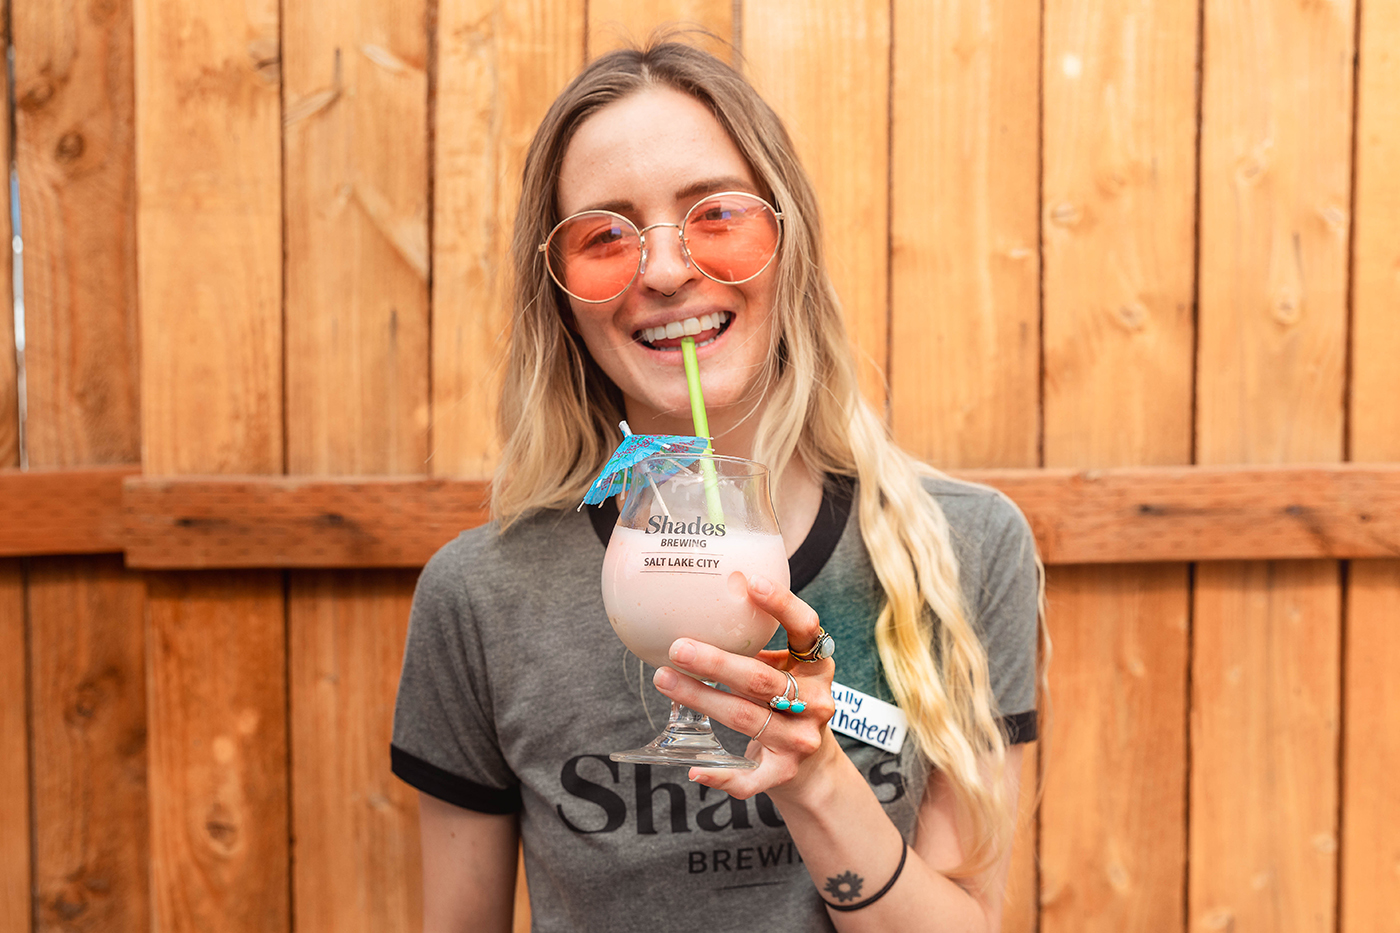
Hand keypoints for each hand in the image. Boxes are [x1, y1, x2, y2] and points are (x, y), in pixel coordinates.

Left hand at [651, 572, 838, 799]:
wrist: (813, 769)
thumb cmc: (789, 706)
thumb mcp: (786, 673)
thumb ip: (759, 650)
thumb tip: (701, 611)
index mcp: (817, 668)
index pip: (807, 629)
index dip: (783, 606)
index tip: (752, 583)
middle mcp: (816, 702)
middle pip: (761, 679)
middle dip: (715, 663)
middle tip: (678, 647)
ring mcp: (802, 740)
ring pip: (745, 717)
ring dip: (701, 699)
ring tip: (665, 680)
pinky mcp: (784, 773)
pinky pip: (748, 776)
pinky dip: (720, 774)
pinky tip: (695, 768)